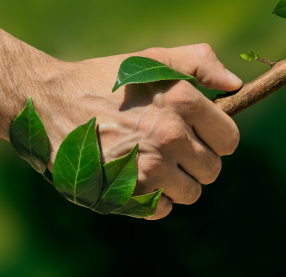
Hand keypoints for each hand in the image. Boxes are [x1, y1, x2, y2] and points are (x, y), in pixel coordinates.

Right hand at [31, 44, 242, 219]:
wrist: (50, 104)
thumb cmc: (105, 80)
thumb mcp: (152, 59)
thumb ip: (199, 63)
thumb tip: (235, 85)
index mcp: (182, 102)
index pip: (229, 140)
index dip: (217, 138)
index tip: (199, 134)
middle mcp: (169, 137)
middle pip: (211, 170)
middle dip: (197, 161)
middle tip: (172, 147)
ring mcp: (148, 168)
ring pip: (191, 193)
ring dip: (178, 183)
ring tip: (154, 163)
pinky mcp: (127, 192)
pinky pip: (161, 209)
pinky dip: (154, 199)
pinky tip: (136, 176)